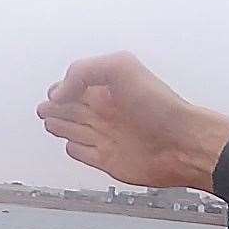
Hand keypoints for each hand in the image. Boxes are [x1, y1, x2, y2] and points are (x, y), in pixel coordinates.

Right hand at [37, 51, 228, 191]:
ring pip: (72, 129)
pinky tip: (71, 145)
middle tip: (46, 108)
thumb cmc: (160, 107)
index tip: (56, 94)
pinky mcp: (107, 160)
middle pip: (70, 108)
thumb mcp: (121, 68)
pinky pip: (82, 153)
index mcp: (108, 89)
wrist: (182, 144)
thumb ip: (83, 71)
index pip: (74, 86)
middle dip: (54, 107)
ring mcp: (107, 136)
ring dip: (58, 125)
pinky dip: (73, 148)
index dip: (60, 89)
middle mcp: (107, 112)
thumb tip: (58, 94)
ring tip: (50, 121)